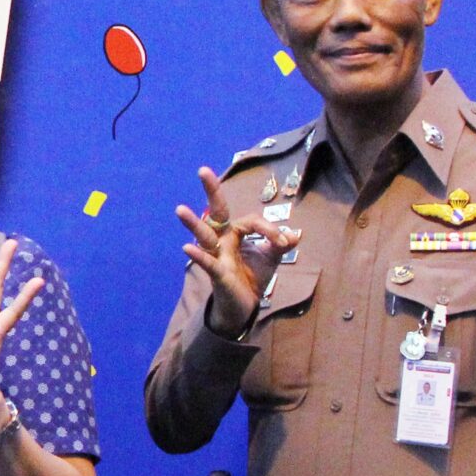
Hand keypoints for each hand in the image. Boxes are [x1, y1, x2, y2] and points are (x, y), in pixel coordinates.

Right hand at [175, 167, 300, 337]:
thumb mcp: (270, 257)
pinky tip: (187, 248)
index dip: (269, 229)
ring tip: (180, 209)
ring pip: (204, 236)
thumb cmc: (252, 277)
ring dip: (193, 224)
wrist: (245, 306)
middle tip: (202, 170)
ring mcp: (218, 255)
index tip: (284, 242)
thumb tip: (296, 234)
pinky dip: (198, 255)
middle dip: (211, 191)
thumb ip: (280, 244)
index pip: (251, 221)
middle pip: (217, 212)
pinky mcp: (217, 274)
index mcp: (235, 233)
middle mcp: (223, 240)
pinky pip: (207, 263)